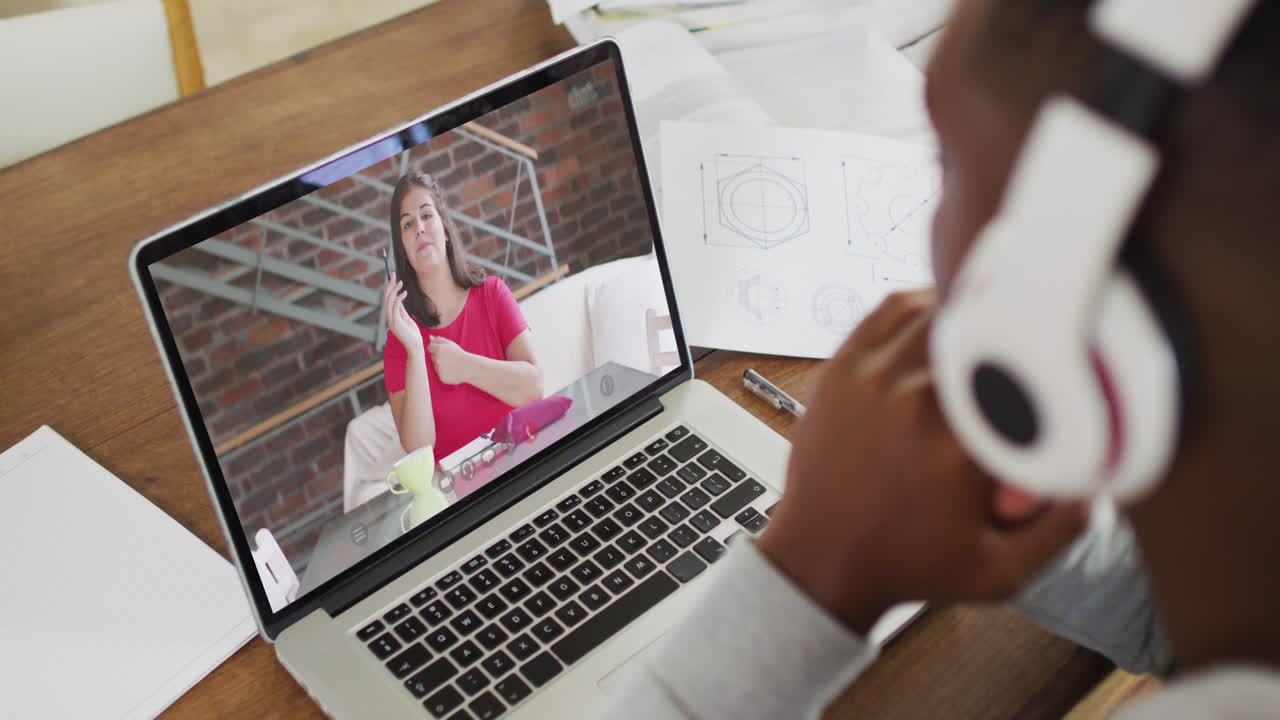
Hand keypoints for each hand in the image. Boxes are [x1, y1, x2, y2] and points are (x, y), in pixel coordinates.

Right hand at [384, 272, 423, 356]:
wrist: (415, 347)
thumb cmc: (412, 334)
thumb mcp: (407, 319)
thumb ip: (401, 310)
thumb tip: (398, 299)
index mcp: (391, 316)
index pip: (388, 299)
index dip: (390, 288)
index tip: (394, 278)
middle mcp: (389, 317)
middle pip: (386, 298)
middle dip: (389, 286)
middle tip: (393, 275)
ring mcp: (391, 321)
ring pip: (389, 302)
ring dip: (394, 291)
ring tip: (400, 282)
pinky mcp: (396, 323)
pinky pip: (395, 308)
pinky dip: (398, 299)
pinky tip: (404, 293)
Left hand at [427, 336, 473, 384]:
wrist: (469, 367)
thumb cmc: (460, 354)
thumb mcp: (451, 344)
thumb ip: (439, 340)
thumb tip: (430, 337)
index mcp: (438, 349)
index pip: (430, 347)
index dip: (435, 348)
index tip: (442, 350)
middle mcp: (437, 359)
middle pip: (433, 357)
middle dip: (439, 357)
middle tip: (449, 358)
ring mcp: (438, 369)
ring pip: (436, 366)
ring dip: (441, 365)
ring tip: (451, 365)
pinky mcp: (441, 377)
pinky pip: (440, 374)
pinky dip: (444, 372)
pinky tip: (452, 371)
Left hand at [757, 290, 1086, 633]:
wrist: (822, 558)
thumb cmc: (907, 565)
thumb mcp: (999, 571)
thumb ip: (1063, 528)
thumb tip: (1100, 474)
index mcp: (961, 448)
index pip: (1029, 371)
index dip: (1053, 361)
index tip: (1066, 364)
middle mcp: (916, 403)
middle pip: (988, 331)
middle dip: (1014, 336)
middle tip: (1028, 346)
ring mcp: (875, 379)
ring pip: (940, 310)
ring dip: (971, 317)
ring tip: (989, 333)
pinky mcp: (844, 368)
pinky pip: (893, 308)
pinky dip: (924, 303)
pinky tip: (943, 320)